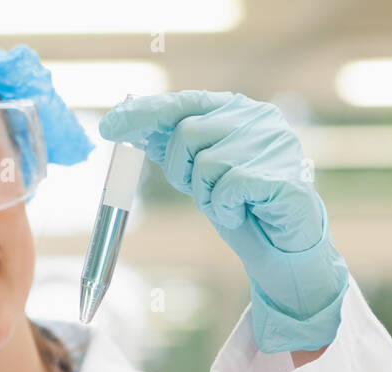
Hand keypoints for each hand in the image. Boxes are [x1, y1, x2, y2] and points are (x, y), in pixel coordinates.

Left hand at [99, 91, 348, 353]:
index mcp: (237, 111)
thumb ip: (176, 150)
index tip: (109, 128)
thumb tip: (130, 126)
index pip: (183, 102)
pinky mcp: (281, 173)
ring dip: (206, 196)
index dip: (144, 113)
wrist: (283, 250)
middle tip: (204, 193)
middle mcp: (258, 117)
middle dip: (180, 170)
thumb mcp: (200, 175)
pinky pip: (227, 188)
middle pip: (187, 132)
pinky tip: (245, 214)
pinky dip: (226, 209)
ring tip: (231, 206)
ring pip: (205, 164)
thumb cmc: (241, 209)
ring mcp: (273, 142)